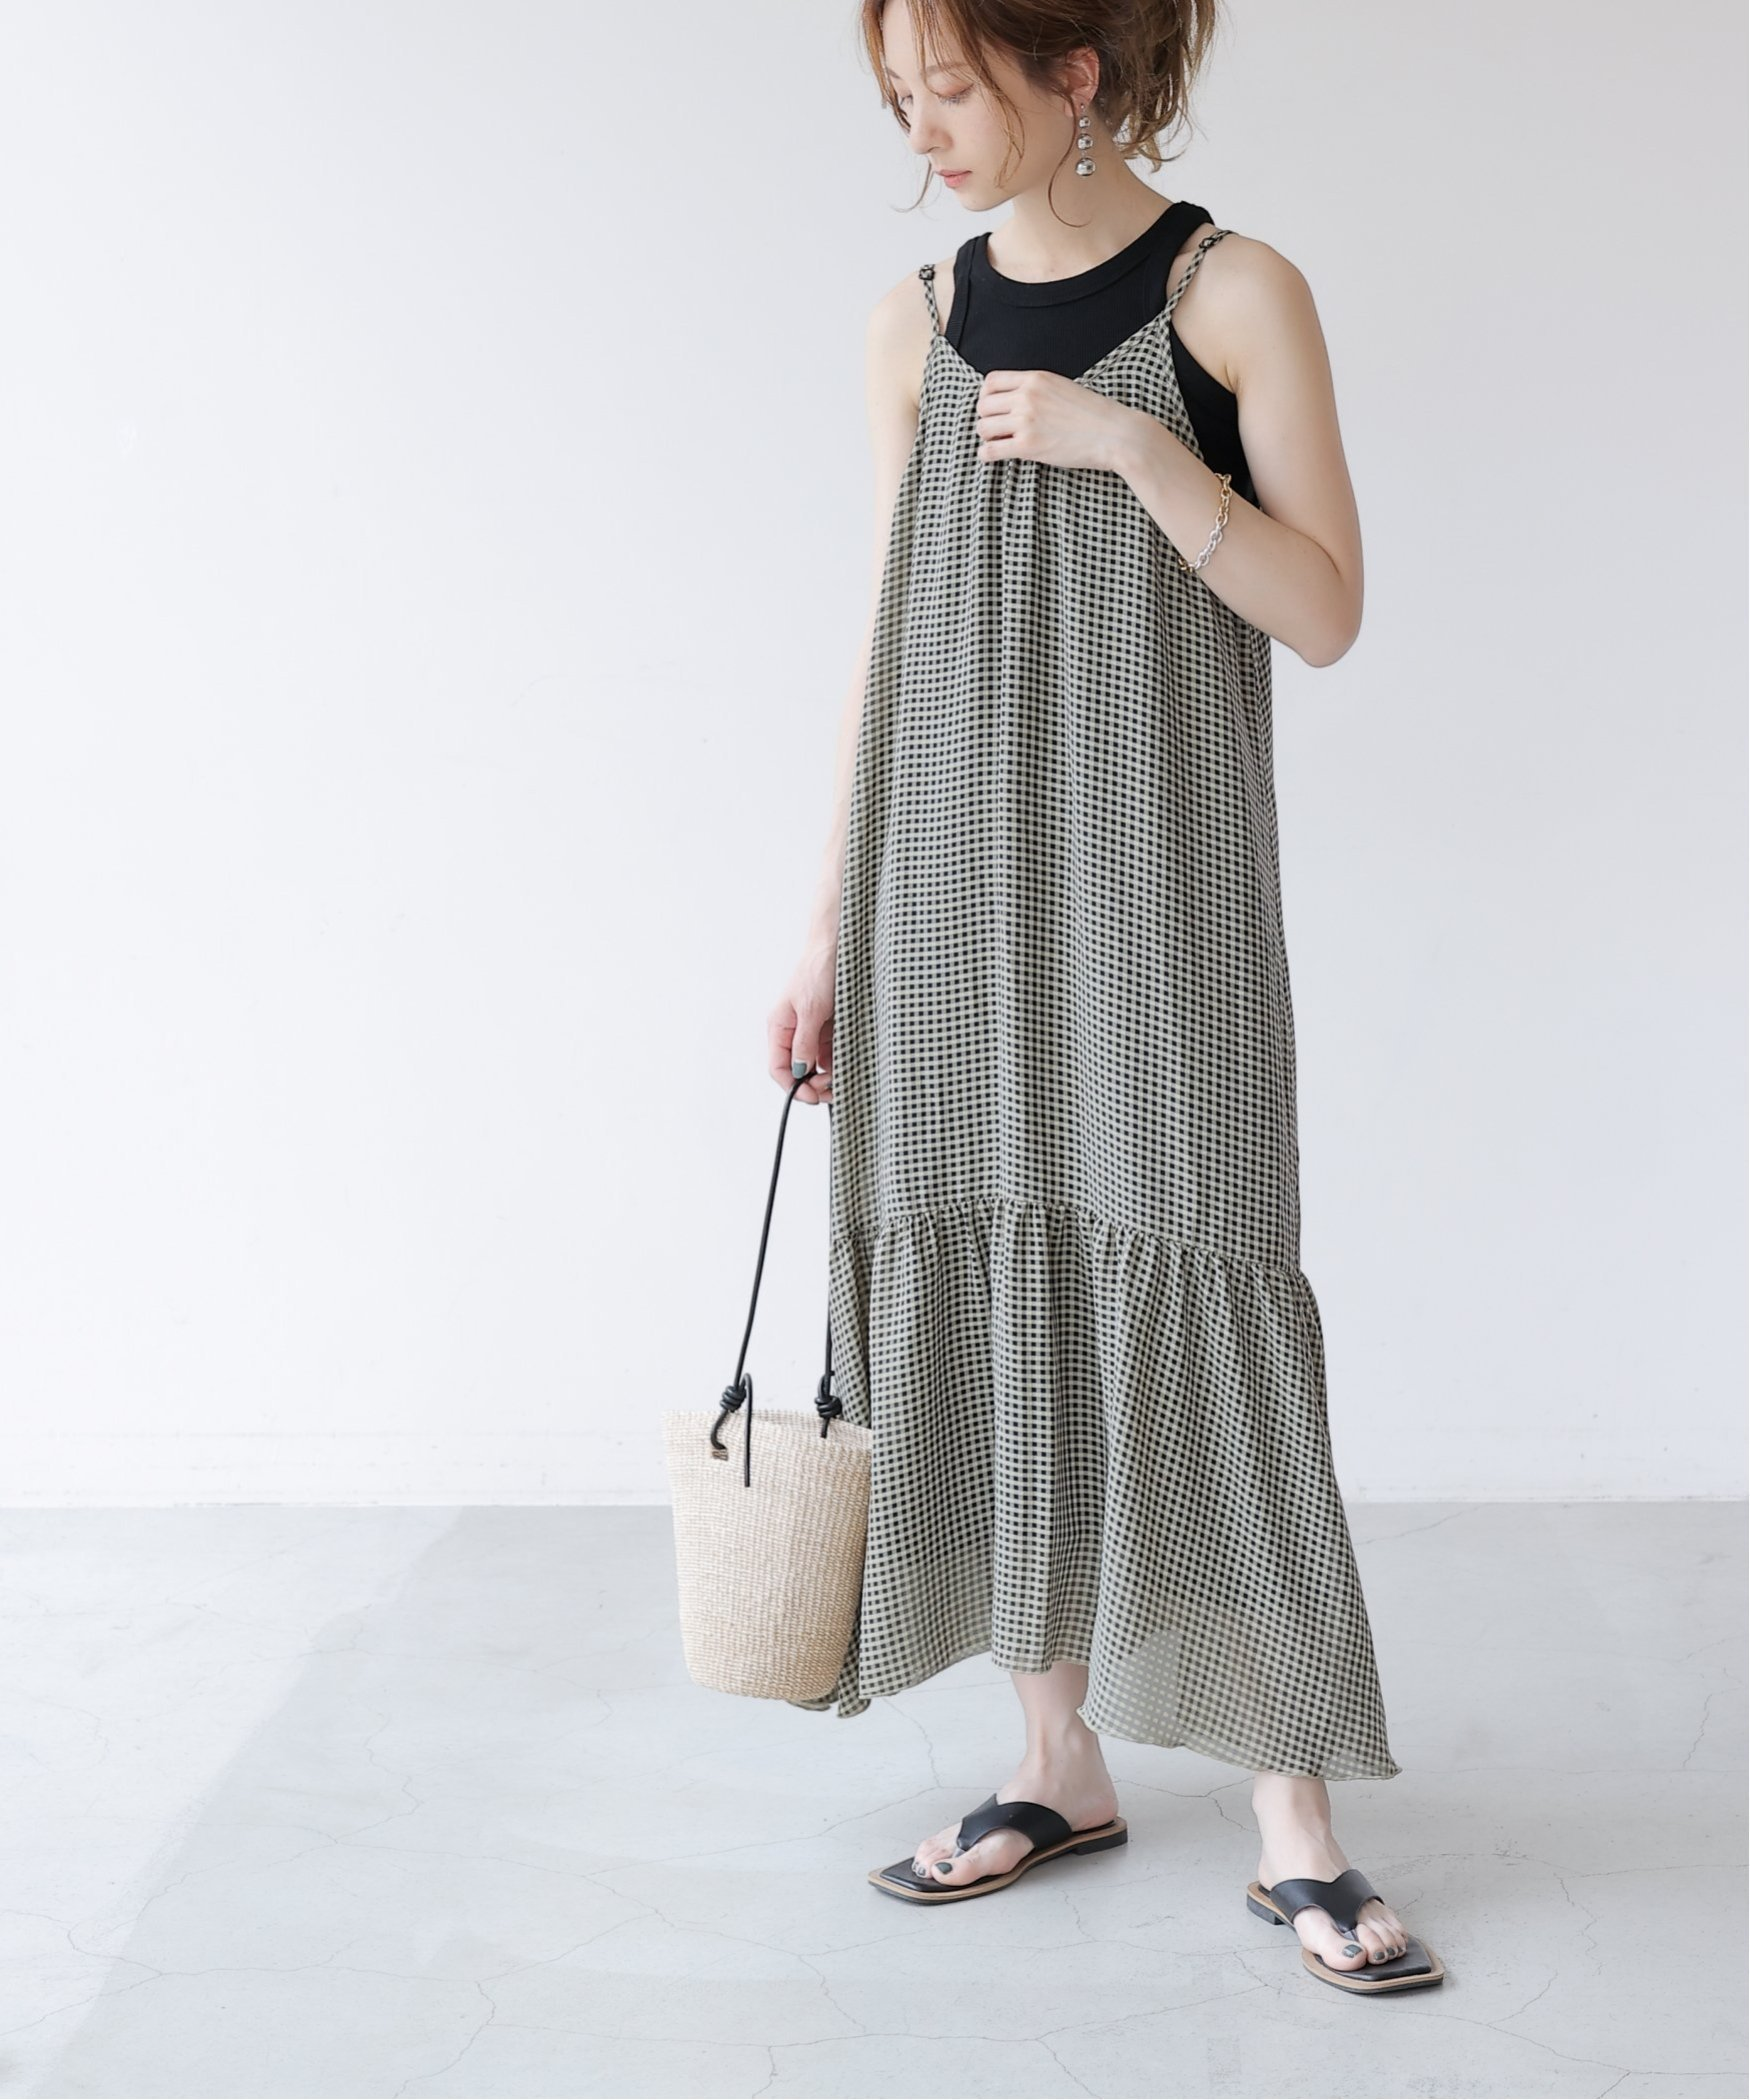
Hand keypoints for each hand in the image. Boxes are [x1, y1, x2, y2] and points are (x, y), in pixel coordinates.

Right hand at [768, 935, 835, 1104]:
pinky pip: (828, 1051)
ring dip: (827, 1074)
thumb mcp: (811, 1010)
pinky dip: (836, 1059)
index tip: (813, 1097)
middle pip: (796, 1070)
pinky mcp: (826, 1025)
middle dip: (813, 1084)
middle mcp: (791, 1031)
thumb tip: (800, 1072)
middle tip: (833, 1090)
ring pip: (814, 1064)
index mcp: (779, 1027)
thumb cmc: (818, 971)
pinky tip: (846, 1061)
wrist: (838, 947)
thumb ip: (804, 1043)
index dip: (793, 1087)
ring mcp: (809, 1029)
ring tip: (842, 1075)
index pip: (778, 1068)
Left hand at [972, 368, 1142, 472]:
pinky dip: (986, 454)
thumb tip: (1016, 400)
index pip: (991, 381)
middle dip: (986, 418)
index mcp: (1035, 379)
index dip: (986, 396)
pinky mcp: (1027, 446)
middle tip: (996, 429)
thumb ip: (1037, 390)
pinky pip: (990, 450)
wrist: (1115, 434)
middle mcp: (1027, 397)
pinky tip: (993, 456)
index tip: (993, 408)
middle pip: (983, 405)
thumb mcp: (1062, 388)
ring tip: (998, 442)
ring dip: (986, 437)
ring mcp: (1025, 421)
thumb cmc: (1093, 414)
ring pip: (983, 427)